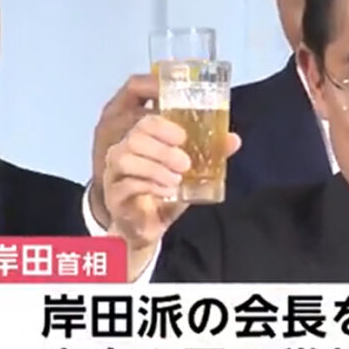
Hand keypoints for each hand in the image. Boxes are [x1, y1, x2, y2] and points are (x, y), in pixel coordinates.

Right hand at [103, 114, 241, 250]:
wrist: (148, 226)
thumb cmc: (165, 193)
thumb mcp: (190, 174)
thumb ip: (210, 156)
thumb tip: (234, 139)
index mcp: (142, 141)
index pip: (145, 122)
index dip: (163, 126)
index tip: (183, 137)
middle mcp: (123, 152)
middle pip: (134, 138)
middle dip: (162, 149)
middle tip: (186, 163)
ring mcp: (115, 174)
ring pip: (125, 158)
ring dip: (155, 167)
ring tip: (176, 179)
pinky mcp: (114, 195)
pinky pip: (125, 184)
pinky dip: (149, 186)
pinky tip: (167, 192)